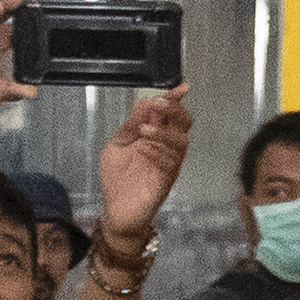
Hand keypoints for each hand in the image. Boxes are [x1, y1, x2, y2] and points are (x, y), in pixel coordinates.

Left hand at [95, 86, 192, 244]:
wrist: (116, 211)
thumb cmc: (118, 180)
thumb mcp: (118, 145)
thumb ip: (130, 126)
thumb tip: (144, 102)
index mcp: (154, 136)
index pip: (170, 113)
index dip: (175, 99)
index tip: (179, 88)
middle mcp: (165, 148)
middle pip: (183, 123)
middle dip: (174, 110)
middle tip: (158, 105)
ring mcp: (167, 164)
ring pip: (180, 141)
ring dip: (164, 131)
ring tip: (145, 129)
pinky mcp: (165, 180)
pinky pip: (170, 162)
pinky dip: (158, 151)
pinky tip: (144, 148)